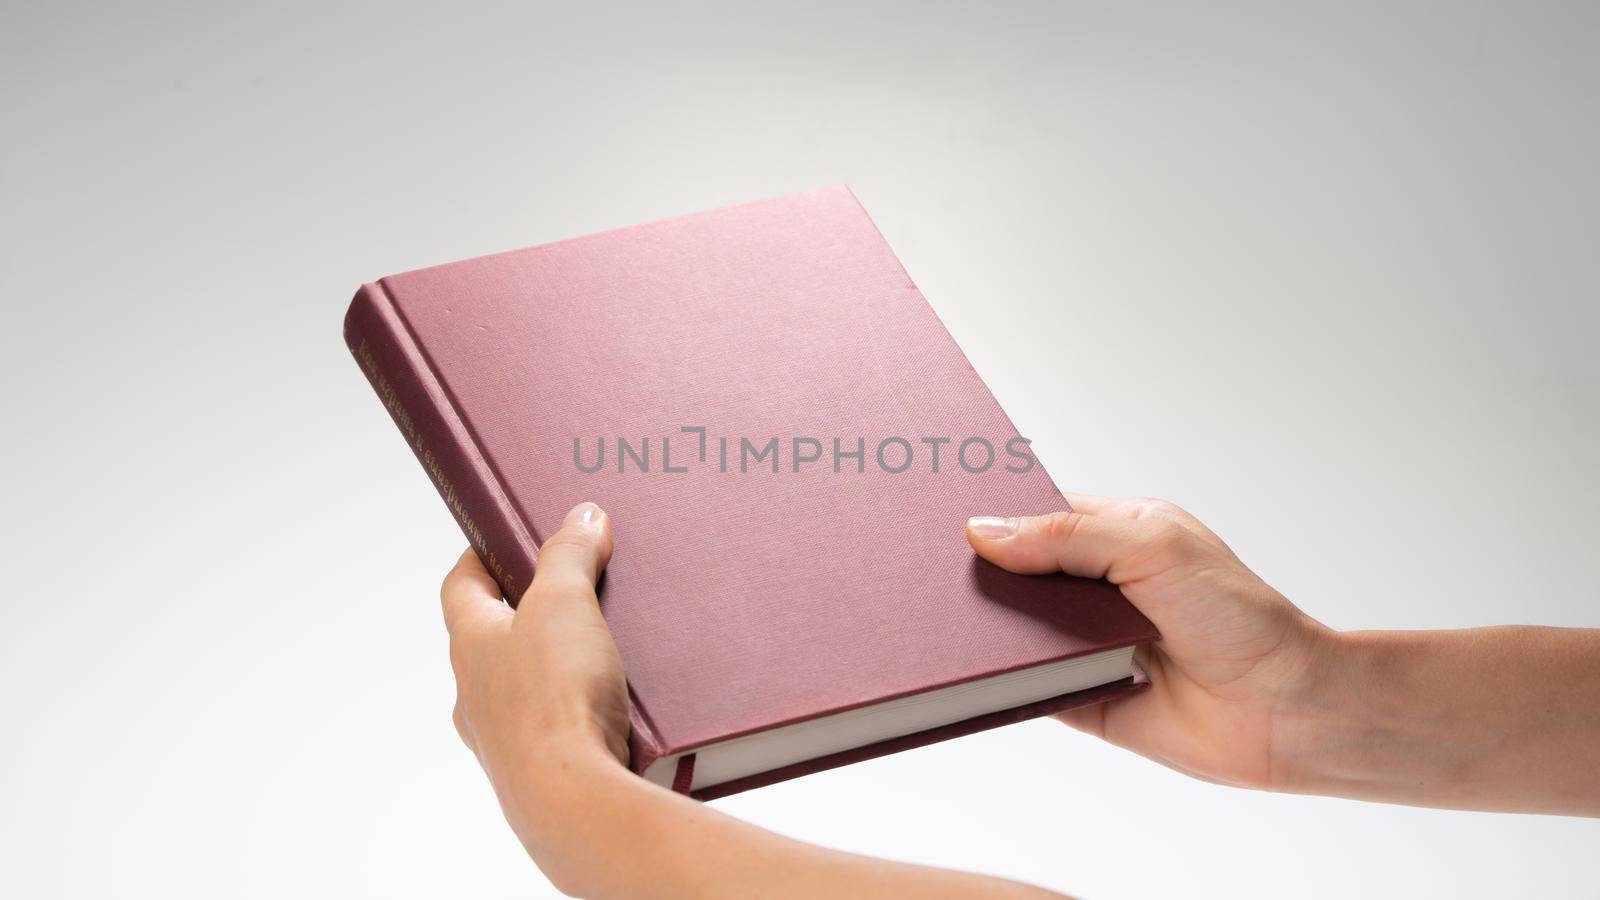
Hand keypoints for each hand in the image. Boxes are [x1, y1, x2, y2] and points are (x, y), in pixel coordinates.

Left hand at [442, 501, 629, 883]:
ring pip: (527, 686)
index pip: (460, 586)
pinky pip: (560, 724)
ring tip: (608, 646)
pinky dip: (582, 707)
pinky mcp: (543, 768)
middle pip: (496, 637)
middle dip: (533, 611)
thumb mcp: (564, 602)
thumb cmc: (553, 702)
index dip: (481, 556)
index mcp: (470, 644)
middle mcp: (477, 693)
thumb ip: (569, 554)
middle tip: (573, 588)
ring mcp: (507, 737)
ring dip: (560, 663)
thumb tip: (580, 517)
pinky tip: (620, 703)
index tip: (503, 538)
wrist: (572, 801)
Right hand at [966, 495, 1328, 790]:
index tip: (941, 508)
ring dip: (984, 627)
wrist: (1286, 709)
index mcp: (1118, 534)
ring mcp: (1088, 644)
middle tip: (924, 565)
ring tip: (932, 615)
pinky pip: (1026, 687)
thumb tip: (985, 532)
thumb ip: (1068, 536)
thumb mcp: (1151, 547)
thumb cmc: (1241, 617)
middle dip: (978, 570)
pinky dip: (999, 682)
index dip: (995, 511)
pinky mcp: (1082, 698)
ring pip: (1014, 630)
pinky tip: (966, 671)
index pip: (1038, 513)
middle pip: (1017, 571)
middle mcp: (1099, 587)